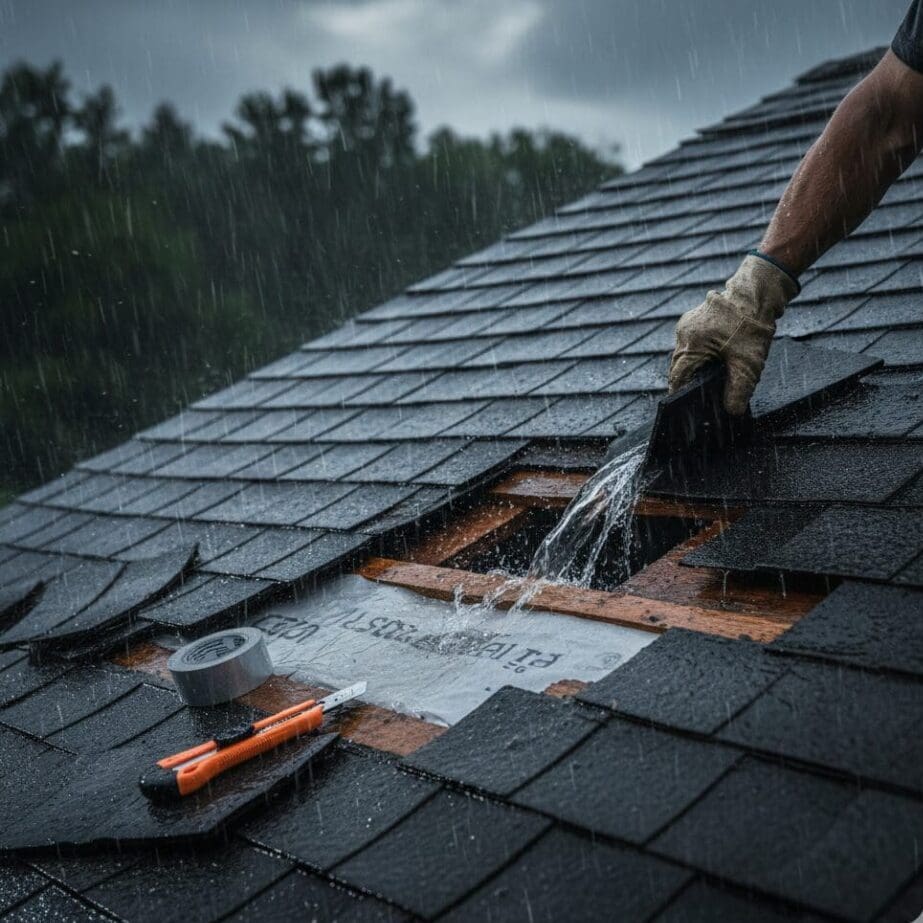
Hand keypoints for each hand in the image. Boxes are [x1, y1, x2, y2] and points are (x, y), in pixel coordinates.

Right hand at [668, 254, 797, 414]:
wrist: (758, 292)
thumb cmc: (751, 325)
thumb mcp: (748, 364)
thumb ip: (738, 391)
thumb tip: (731, 412)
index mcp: (690, 344)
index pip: (677, 378)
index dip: (681, 395)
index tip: (688, 408)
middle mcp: (683, 334)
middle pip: (679, 367)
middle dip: (690, 382)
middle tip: (704, 396)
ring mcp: (687, 325)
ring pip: (685, 355)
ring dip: (696, 368)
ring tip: (712, 378)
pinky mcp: (695, 320)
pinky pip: (692, 344)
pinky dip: (700, 355)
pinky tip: (715, 360)